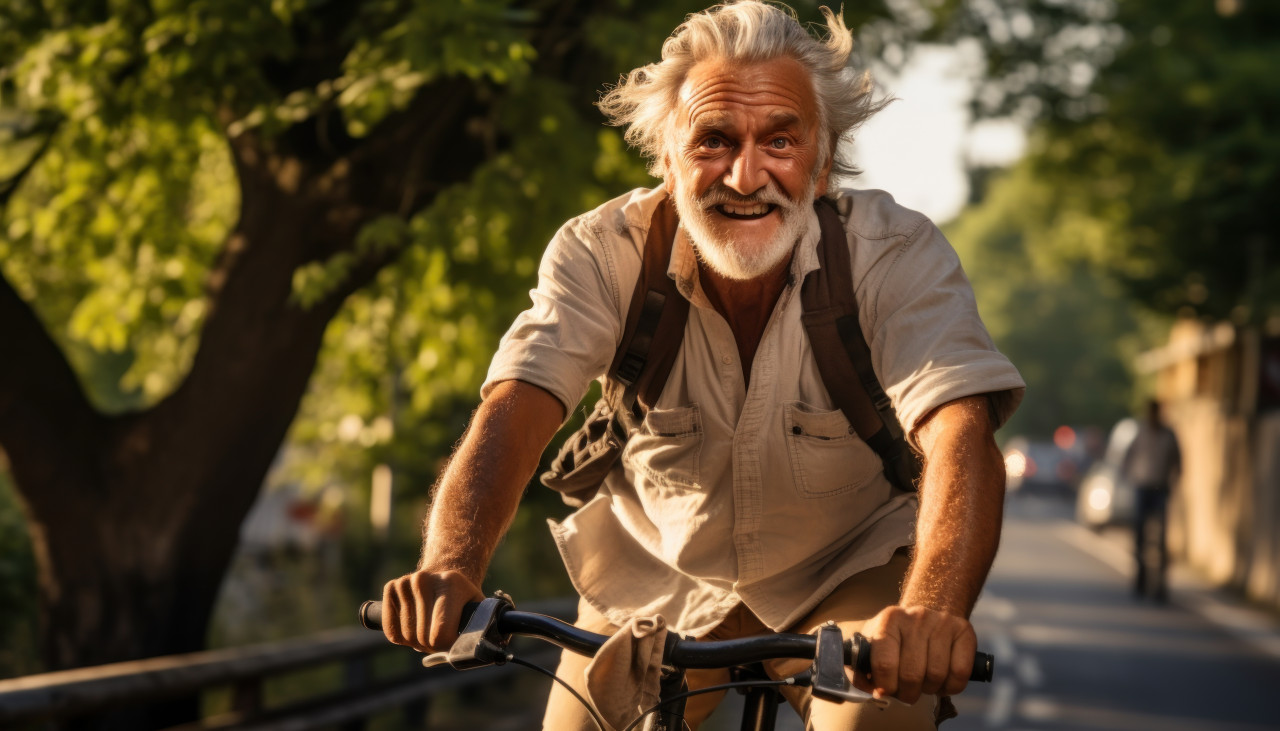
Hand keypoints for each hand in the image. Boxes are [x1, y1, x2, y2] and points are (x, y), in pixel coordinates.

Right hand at [380, 569, 483, 652]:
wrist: (445, 577)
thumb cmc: (464, 601)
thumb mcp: (479, 610)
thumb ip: (482, 629)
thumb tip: (482, 652)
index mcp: (450, 584)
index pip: (439, 634)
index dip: (446, 646)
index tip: (454, 642)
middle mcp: (424, 579)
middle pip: (422, 638)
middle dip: (433, 645)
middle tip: (442, 637)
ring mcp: (405, 582)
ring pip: (406, 637)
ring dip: (418, 642)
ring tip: (430, 629)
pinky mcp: (391, 587)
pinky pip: (391, 631)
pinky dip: (402, 638)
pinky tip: (414, 626)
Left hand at [852, 604, 976, 703]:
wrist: (926, 615)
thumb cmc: (897, 637)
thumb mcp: (873, 644)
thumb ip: (863, 668)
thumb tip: (872, 691)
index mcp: (889, 620)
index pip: (884, 664)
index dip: (885, 686)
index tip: (886, 690)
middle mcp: (916, 617)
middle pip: (911, 675)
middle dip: (908, 692)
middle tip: (907, 690)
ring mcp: (942, 622)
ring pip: (936, 675)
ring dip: (929, 689)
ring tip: (924, 682)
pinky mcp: (963, 630)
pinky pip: (960, 673)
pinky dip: (951, 686)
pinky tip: (942, 680)